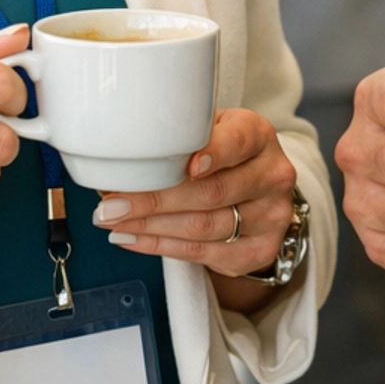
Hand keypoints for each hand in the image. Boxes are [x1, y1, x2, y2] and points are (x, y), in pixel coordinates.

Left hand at [94, 108, 296, 314]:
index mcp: (258, 135)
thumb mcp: (212, 130)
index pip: (238, 142)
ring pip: (205, 227)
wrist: (260, 188)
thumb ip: (180, 139)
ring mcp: (270, 216)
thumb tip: (120, 160)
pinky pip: (204, 253)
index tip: (187, 165)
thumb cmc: (225, 154)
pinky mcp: (259, 250)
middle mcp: (272, 175)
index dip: (214, 154)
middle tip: (113, 204)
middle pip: (212, 193)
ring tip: (116, 222)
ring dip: (152, 228)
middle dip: (155, 200)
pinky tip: (136, 238)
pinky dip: (163, 247)